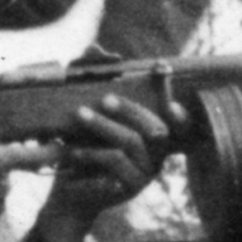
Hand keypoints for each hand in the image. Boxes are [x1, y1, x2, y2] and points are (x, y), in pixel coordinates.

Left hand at [28, 88, 166, 241]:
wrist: (69, 192)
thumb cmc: (80, 148)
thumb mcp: (85, 117)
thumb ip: (92, 84)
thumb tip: (96, 49)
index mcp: (152, 134)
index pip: (172, 114)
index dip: (173, 95)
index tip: (165, 73)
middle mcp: (157, 153)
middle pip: (154, 126)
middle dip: (130, 109)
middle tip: (105, 99)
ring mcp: (147, 172)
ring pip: (131, 141)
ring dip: (104, 125)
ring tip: (80, 115)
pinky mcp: (132, 188)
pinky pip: (115, 161)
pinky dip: (92, 151)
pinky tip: (73, 150)